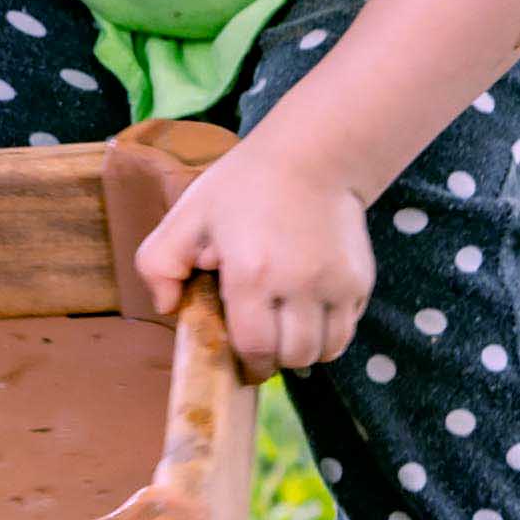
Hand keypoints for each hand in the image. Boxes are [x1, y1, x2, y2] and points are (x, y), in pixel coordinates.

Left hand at [133, 150, 375, 382]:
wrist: (312, 156)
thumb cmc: (244, 186)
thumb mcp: (188, 214)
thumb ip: (159, 263)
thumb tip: (167, 308)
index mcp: (252, 272)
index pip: (255, 348)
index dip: (246, 363)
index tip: (240, 360)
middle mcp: (299, 283)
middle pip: (294, 356)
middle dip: (275, 358)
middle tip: (262, 341)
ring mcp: (336, 283)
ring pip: (326, 350)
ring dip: (304, 349)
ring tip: (286, 328)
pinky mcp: (360, 279)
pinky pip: (348, 328)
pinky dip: (329, 330)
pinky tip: (309, 308)